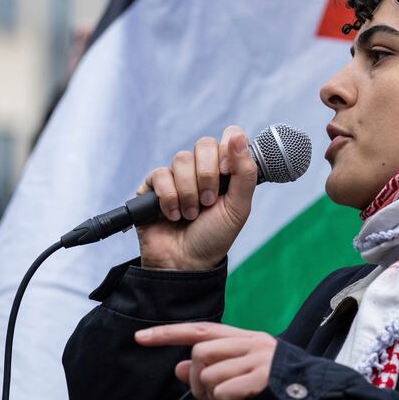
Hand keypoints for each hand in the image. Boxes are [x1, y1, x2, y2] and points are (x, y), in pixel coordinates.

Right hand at [135, 126, 258, 271]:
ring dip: (189, 192)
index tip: (227, 172)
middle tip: (208, 202)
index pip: (229, 137)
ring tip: (190, 214)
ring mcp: (177, 176)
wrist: (186, 263)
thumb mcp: (239, 207)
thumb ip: (245, 172)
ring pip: (181, 159)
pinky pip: (160, 175)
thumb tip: (239, 136)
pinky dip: (169, 198)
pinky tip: (171, 215)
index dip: (228, 150)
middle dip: (207, 176)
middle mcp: (201, 169)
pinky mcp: (153, 187)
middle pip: (204, 144)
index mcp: (226, 171)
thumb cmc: (214, 237)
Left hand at [135, 321, 275, 399]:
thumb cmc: (274, 388)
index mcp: (244, 338)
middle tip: (213, 397)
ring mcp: (258, 358)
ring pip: (208, 374)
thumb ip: (211, 369)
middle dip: (197, 380)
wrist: (314, 399)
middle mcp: (251, 342)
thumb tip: (177, 368)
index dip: (168, 334)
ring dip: (214, 398)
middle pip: (200, 353)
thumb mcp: (240, 375)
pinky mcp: (262, 377)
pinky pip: (223, 392)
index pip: (200, 329)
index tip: (139, 337)